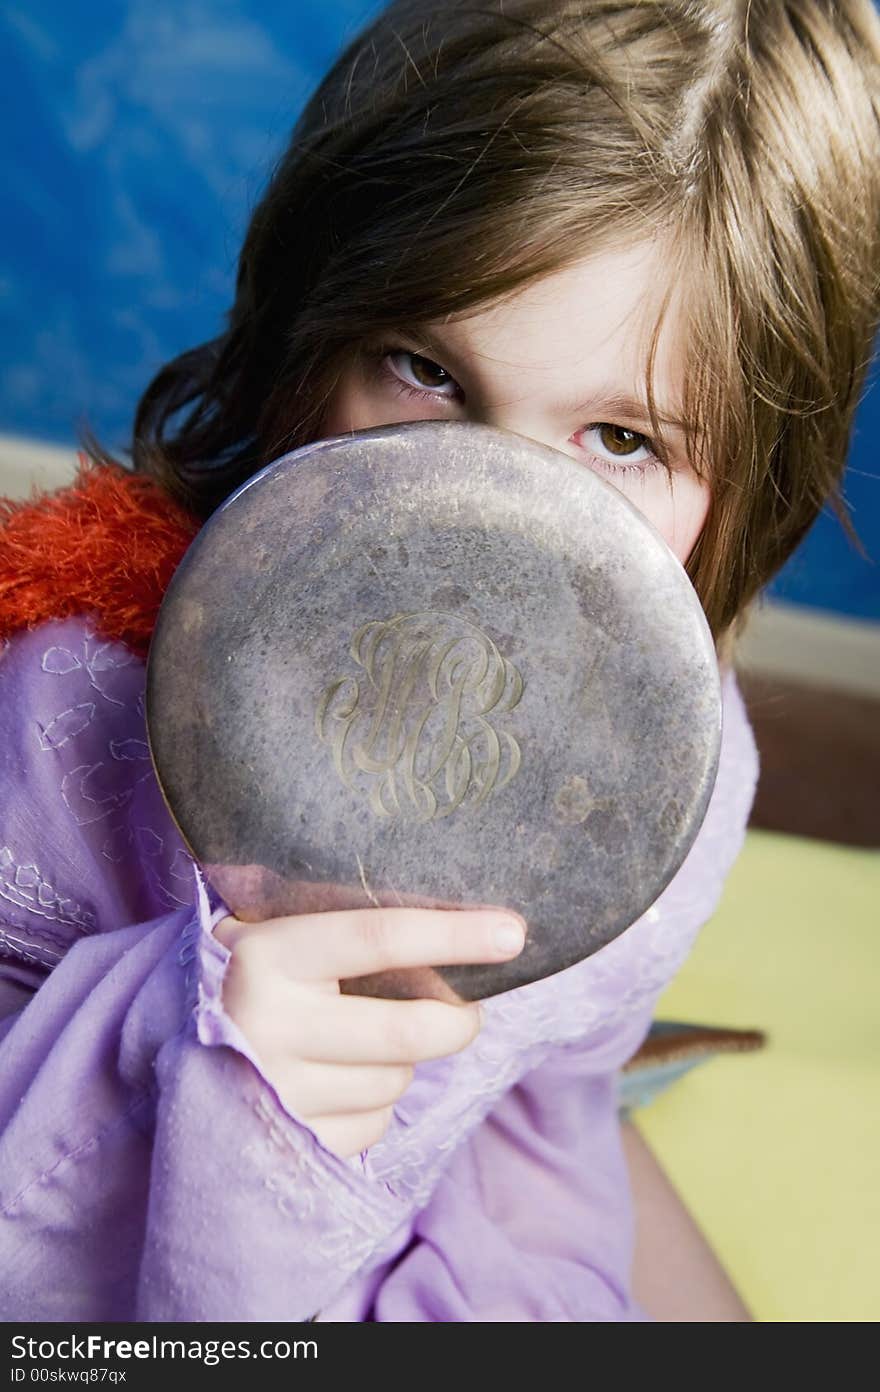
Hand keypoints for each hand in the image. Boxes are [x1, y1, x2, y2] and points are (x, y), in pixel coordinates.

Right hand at [214, 906, 526, 1158]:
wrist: (172, 1047)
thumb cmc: (255, 975)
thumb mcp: (278, 931)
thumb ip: (345, 921)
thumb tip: (465, 924)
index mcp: (267, 955)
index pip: (379, 939)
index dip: (454, 934)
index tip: (513, 933)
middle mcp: (266, 1024)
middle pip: (407, 1032)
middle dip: (456, 1023)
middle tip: (468, 1012)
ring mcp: (276, 1091)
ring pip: (395, 1081)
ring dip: (404, 1063)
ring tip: (361, 1041)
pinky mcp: (289, 1142)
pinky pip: (373, 1126)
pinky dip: (376, 1103)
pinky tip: (339, 1081)